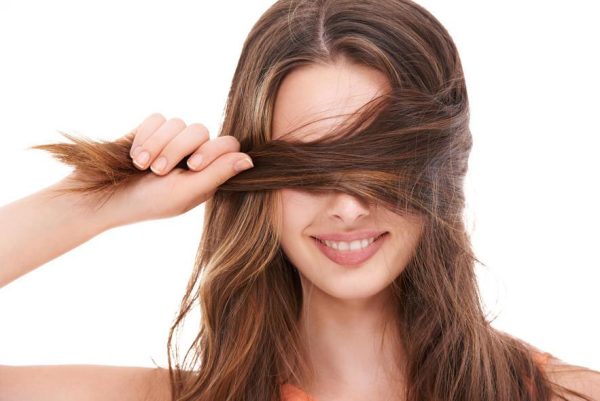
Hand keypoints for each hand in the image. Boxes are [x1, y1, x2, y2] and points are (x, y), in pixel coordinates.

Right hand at [93, 113, 253, 226]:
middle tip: (158, 171)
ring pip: (178, 123)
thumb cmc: (148, 202)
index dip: (213, 151)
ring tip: (142, 166)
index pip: (227, 146)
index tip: (192, 166)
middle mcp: (193, 154)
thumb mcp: (186, 192)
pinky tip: (134, 156)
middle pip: (201, 130)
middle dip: (177, 149)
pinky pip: (157, 118)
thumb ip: (218, 174)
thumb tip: (251, 161)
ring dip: (157, 145)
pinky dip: (145, 136)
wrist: (102, 196)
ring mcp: (171, 141)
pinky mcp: (150, 131)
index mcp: (208, 173)